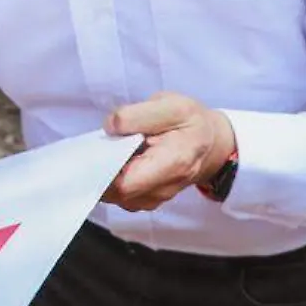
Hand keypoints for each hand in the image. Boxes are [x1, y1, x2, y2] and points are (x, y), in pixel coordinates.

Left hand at [101, 92, 237, 211]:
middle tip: (99, 147)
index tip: (96, 150)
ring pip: (116, 196)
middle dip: (101, 171)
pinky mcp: (147, 199)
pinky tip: (118, 161)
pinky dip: (112, 180)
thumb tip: (109, 127)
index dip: (104, 169)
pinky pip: (121, 196)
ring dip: (106, 176)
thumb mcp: (171, 106)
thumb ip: (137, 114)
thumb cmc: (189, 122)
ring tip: (112, 151)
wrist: (210, 143)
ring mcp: (155, 197)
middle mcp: (164, 188)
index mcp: (173, 162)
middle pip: (117, 193)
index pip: (126, 183)